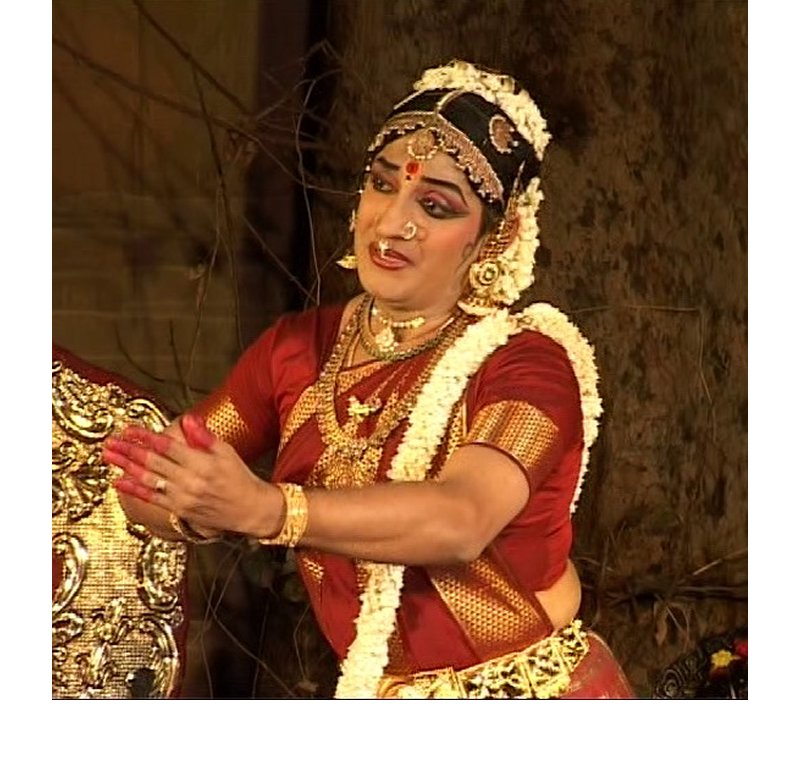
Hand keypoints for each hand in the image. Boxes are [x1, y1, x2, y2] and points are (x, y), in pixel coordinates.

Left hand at [102, 414, 282, 538]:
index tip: (129, 428)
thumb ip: (205, 436)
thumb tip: (188, 419)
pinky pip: (152, 498)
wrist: (249, 510)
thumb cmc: (239, 478)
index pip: (168, 446)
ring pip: (148, 479)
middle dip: (129, 450)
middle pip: (153, 462)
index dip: (146, 437)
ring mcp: (182, 497)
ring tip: (108, 456)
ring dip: (125, 467)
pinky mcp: (179, 509)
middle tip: (110, 441)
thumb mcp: (227, 452)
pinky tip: (118, 482)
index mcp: (202, 464)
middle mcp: (189, 481)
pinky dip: (134, 490)